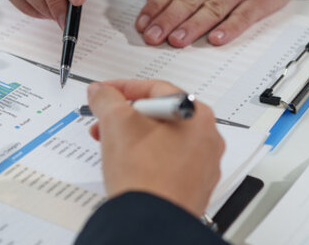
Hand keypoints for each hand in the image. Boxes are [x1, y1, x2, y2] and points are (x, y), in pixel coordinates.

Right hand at [86, 80, 224, 216]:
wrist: (150, 220)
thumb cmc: (145, 174)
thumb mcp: (116, 122)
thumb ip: (106, 99)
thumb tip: (100, 92)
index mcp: (196, 115)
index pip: (156, 89)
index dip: (124, 88)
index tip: (105, 94)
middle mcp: (207, 139)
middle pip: (159, 116)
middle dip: (125, 118)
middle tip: (104, 124)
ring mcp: (202, 165)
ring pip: (162, 140)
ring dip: (133, 139)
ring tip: (112, 148)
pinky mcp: (192, 186)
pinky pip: (166, 163)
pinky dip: (145, 160)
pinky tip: (128, 169)